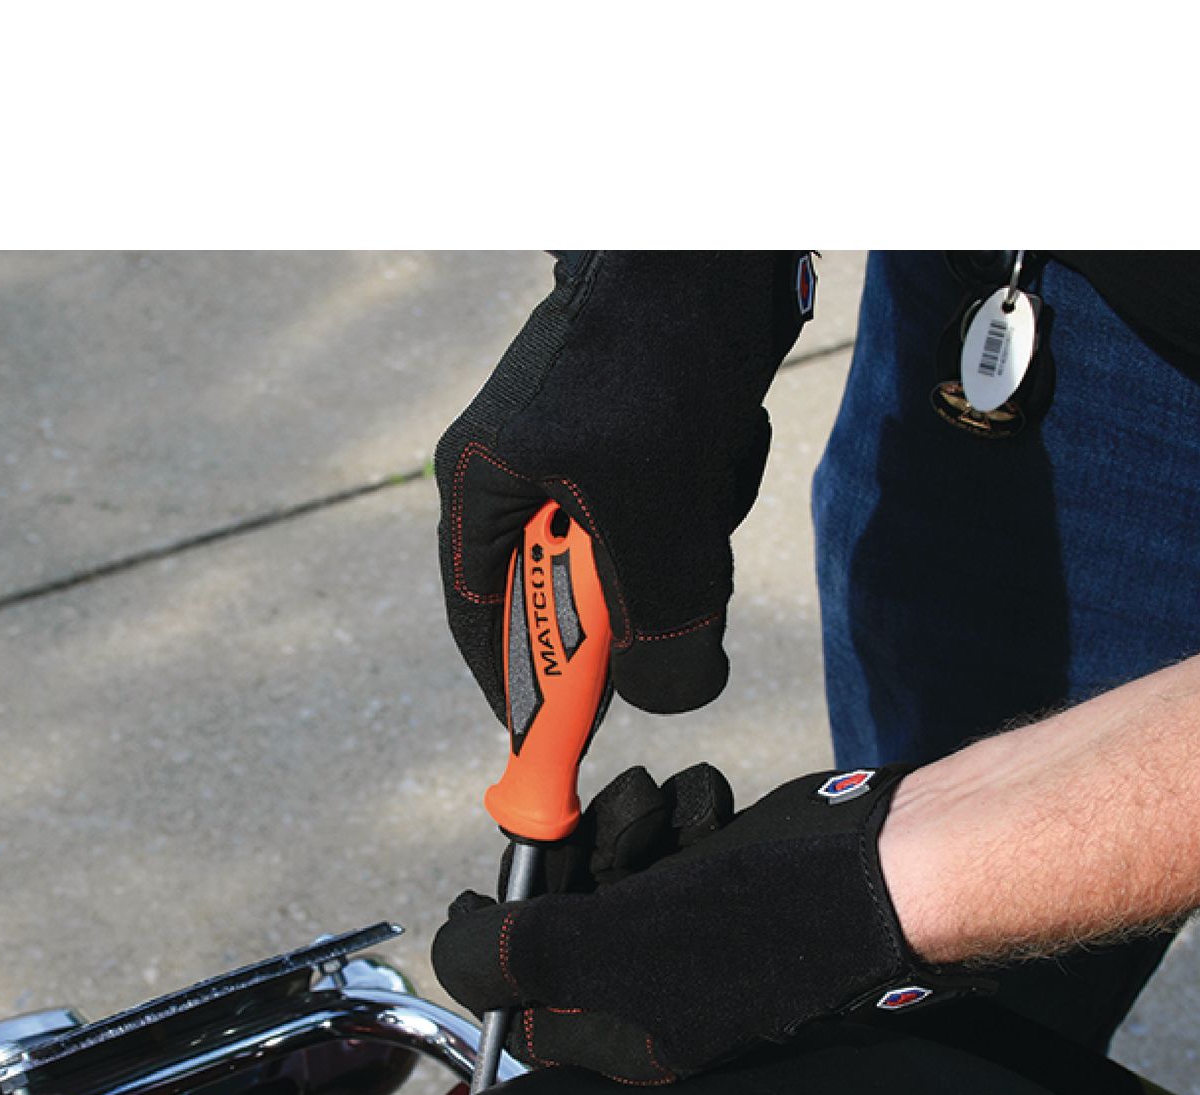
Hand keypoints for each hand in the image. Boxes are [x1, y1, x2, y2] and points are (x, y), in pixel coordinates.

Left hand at [432, 763, 987, 1083]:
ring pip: (613, 872)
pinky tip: (709, 808)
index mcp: (620, 1036)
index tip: (476, 889)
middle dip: (570, 860)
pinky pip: (670, 846)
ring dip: (626, 823)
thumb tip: (447, 947)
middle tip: (592, 822)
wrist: (880, 869)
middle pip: (562, 925)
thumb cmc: (750, 926)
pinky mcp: (723, 887)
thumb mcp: (602, 947)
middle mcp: (651, 995)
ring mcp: (689, 939)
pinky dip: (681, 816)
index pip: (519, 1005)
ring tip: (663, 807)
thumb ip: (507, 955)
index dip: (487, 944)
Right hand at [436, 252, 813, 717]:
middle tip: (673, 578)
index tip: (556, 745)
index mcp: (483, 493)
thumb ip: (659, 623)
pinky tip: (717, 444)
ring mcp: (582, 462)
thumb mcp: (653, 513)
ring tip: (699, 475)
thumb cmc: (654, 359)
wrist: (713, 244)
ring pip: (639, 564)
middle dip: (637, 595)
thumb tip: (677, 694)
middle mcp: (521, 482)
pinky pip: (677, 518)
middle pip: (574, 601)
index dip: (520, 692)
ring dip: (685, 541)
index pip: (484, 623)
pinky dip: (706, 502)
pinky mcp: (641, 447)